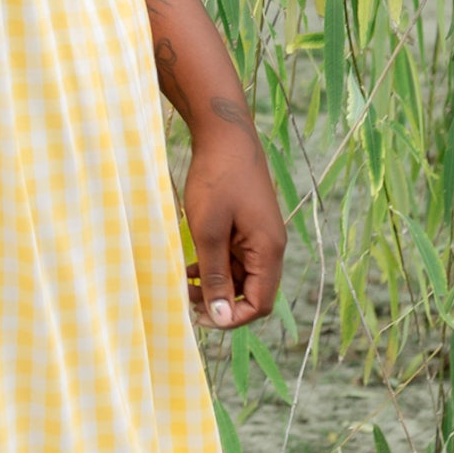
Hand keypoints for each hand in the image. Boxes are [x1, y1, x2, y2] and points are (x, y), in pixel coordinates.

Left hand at [182, 113, 286, 327]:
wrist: (224, 135)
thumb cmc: (216, 180)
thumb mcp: (208, 231)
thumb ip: (215, 275)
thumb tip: (221, 316)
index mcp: (269, 251)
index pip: (260, 304)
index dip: (232, 317)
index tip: (199, 317)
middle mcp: (270, 247)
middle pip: (251, 292)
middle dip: (220, 302)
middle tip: (185, 300)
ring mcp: (259, 236)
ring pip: (240, 276)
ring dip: (214, 284)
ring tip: (183, 283)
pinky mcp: (247, 226)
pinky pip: (234, 258)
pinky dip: (214, 266)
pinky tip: (190, 265)